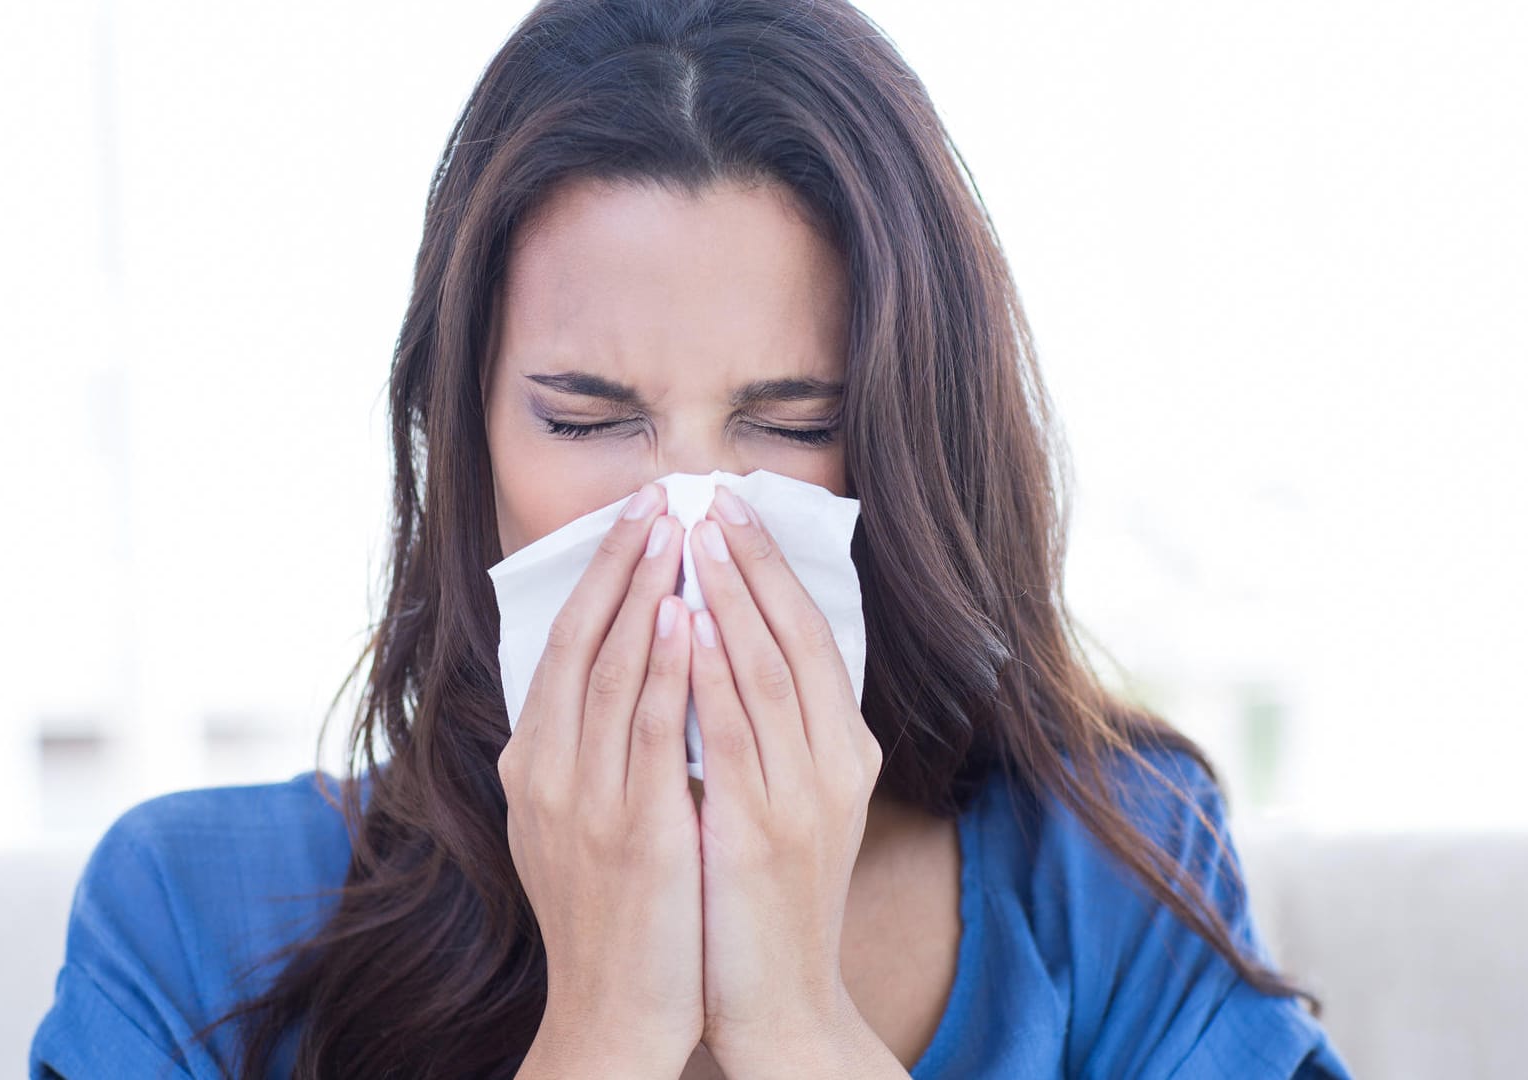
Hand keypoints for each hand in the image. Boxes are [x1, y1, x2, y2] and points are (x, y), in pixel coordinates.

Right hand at [497, 481, 704, 1074]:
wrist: (614, 1014)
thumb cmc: (610, 919)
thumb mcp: (574, 826)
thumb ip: (584, 755)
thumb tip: (611, 683)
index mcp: (531, 768)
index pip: (559, 648)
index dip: (595, 579)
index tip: (629, 520)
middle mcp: (546, 773)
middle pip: (577, 643)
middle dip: (617, 563)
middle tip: (653, 495)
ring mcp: (584, 800)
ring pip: (609, 670)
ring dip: (642, 591)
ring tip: (673, 527)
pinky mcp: (632, 829)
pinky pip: (649, 728)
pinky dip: (664, 664)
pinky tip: (687, 613)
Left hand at [684, 483, 888, 1075]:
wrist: (779, 1003)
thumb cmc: (766, 901)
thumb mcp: (784, 805)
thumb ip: (767, 734)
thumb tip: (723, 652)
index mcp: (844, 753)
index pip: (814, 638)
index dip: (774, 572)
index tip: (736, 513)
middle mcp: (835, 764)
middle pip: (796, 640)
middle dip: (754, 565)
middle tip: (715, 499)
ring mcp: (802, 797)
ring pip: (768, 672)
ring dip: (730, 599)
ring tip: (697, 538)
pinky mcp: (758, 830)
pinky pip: (733, 734)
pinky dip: (709, 673)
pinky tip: (683, 625)